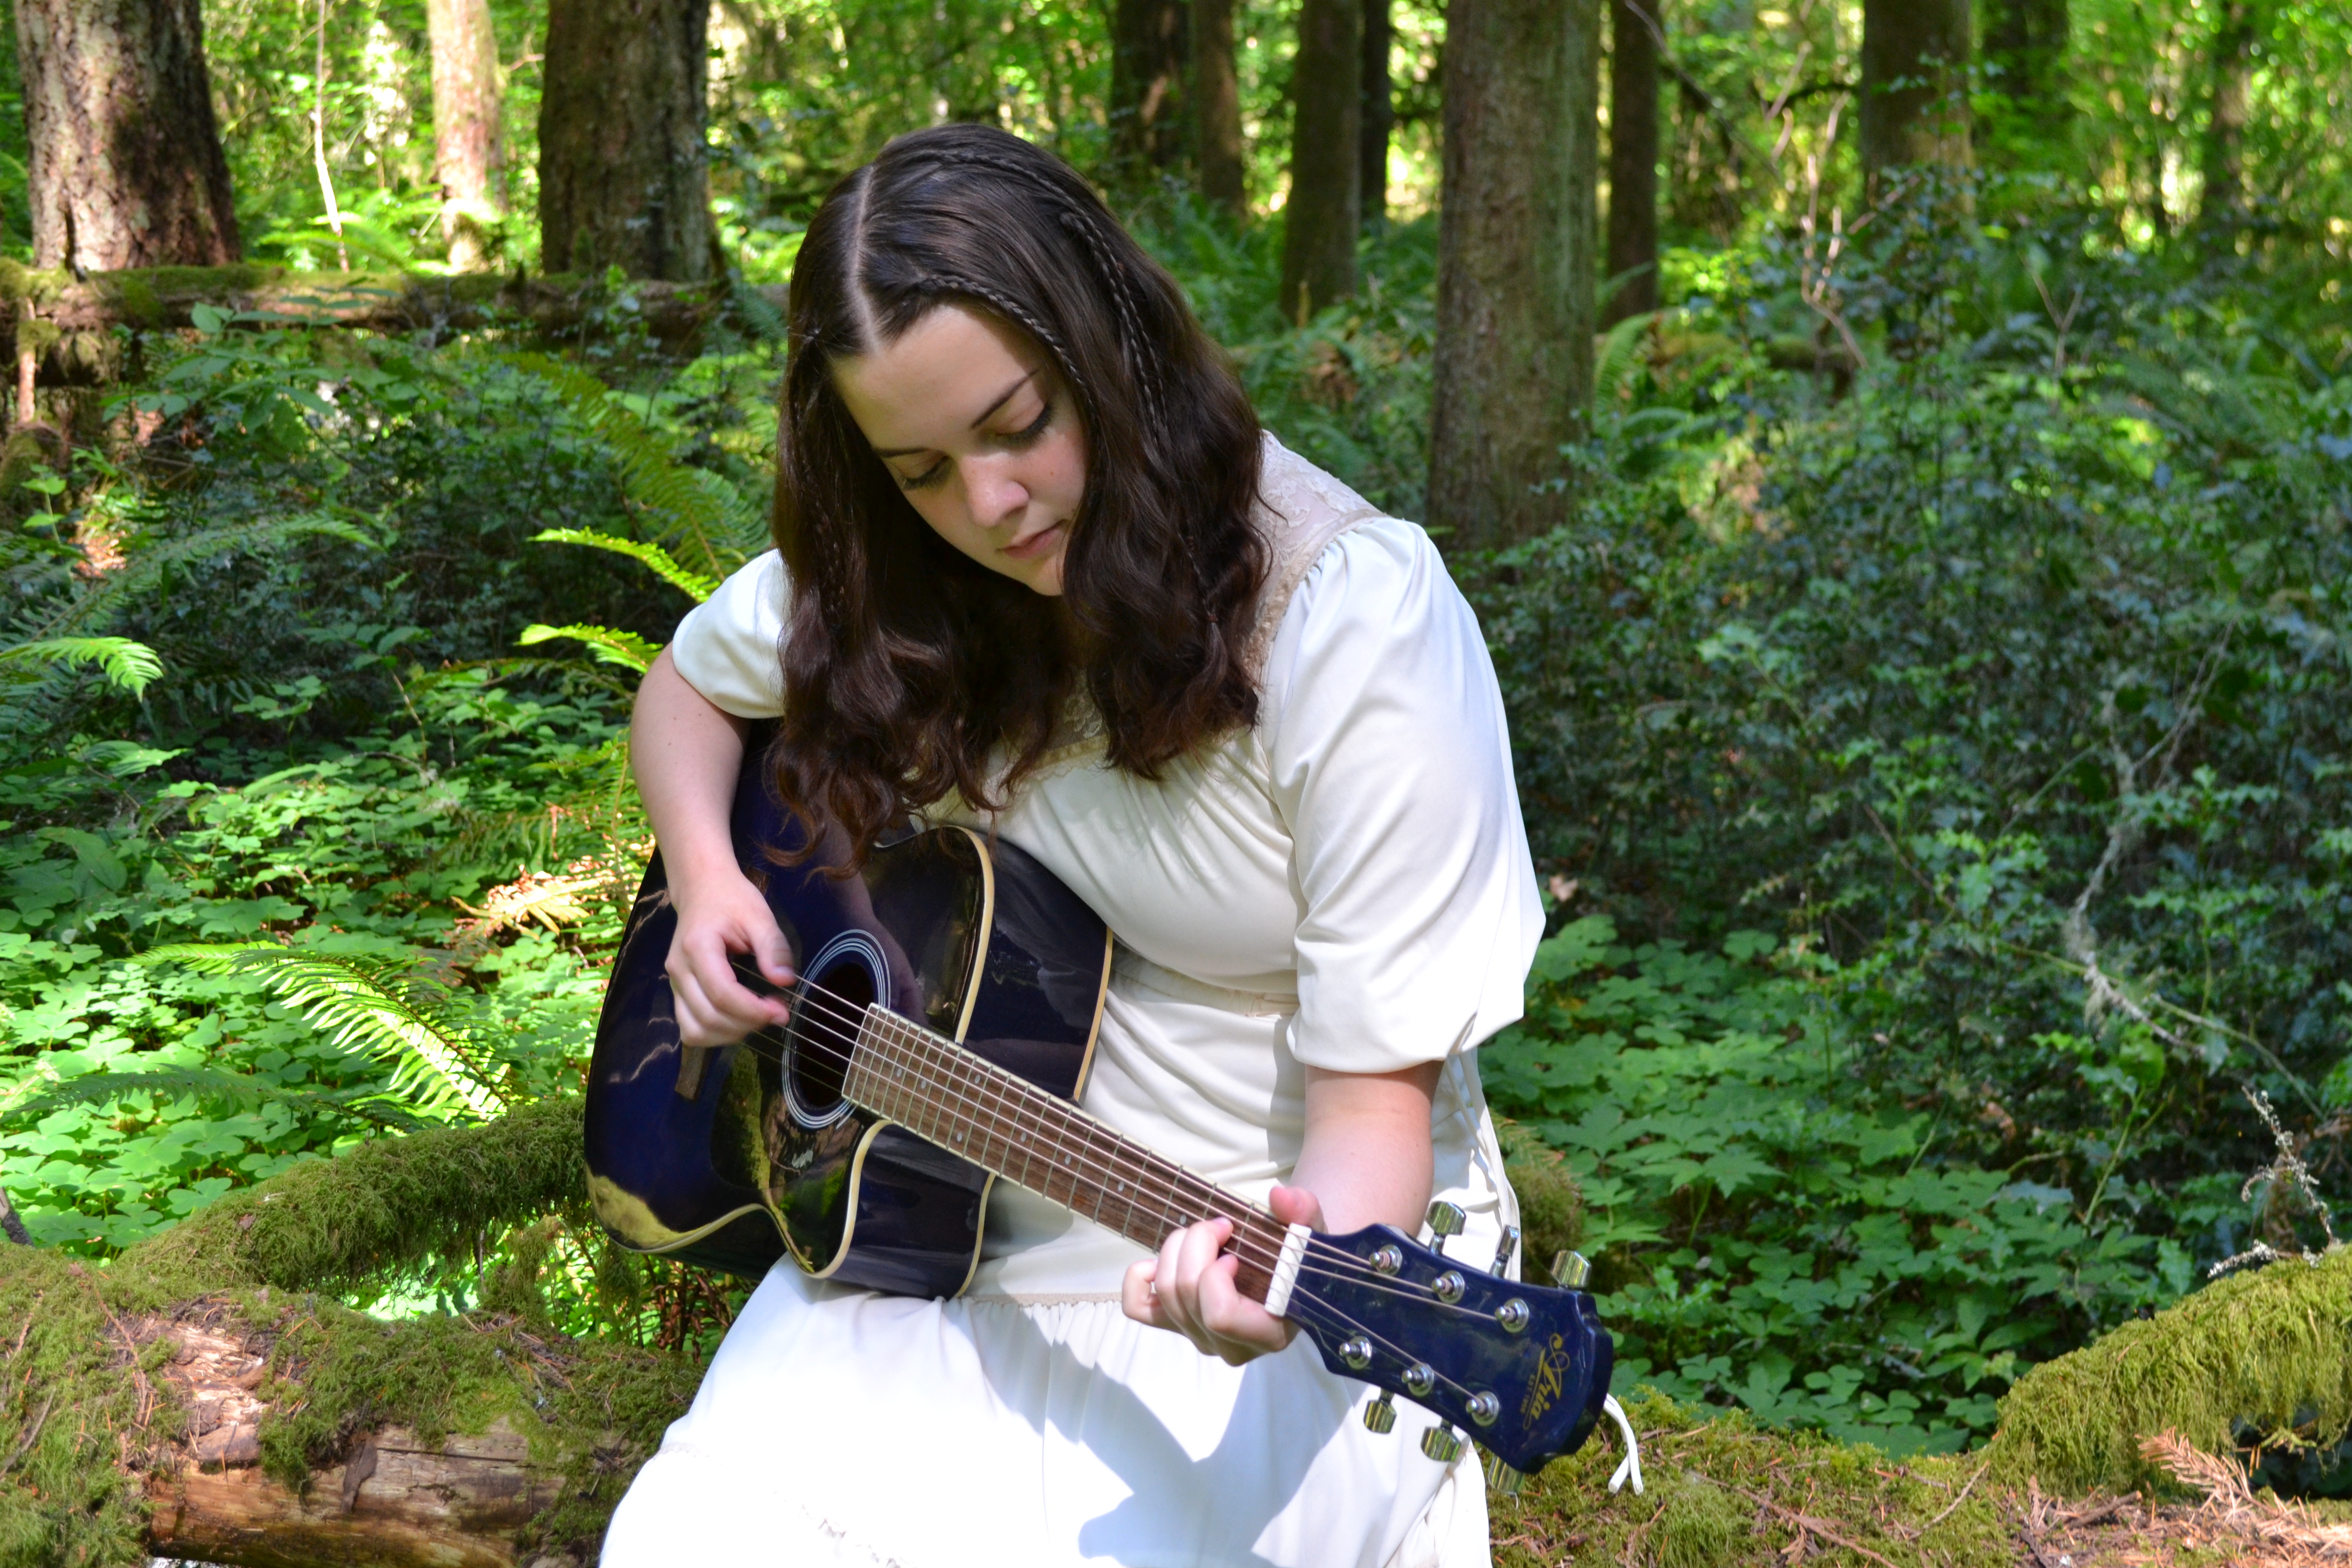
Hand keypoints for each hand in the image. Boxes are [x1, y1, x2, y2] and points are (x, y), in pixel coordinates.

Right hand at [664, 866, 794, 1045]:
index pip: (722, 994)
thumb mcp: (759, 915)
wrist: (701, 889)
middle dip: (747, 1024)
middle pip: (708, 1018)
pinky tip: (738, 1020)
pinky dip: (715, 1033)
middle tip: (777, 1012)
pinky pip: (690, 1028)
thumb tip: (784, 981)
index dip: (753, 1010)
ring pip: (694, 1031)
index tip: (781, 1011)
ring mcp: (674, 983)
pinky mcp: (677, 992)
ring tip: (757, 1018)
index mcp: (697, 947)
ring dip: (730, 1035)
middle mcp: (678, 970)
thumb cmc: (731, 899)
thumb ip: (773, 947)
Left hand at [1121, 1185, 1323, 1364]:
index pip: (1219, 1315)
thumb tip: (1280, 1197)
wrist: (1287, 1272)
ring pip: (1164, 1294)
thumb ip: (1305, 1214)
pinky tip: (1162, 1260)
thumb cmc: (1299, 1258)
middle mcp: (1230, 1346)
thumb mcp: (1311, 1235)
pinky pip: (1137, 1308)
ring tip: (1202, 1233)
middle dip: (1195, 1245)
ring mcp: (1199, 1338)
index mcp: (1268, 1333)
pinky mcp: (1176, 1325)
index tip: (1234, 1253)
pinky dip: (1140, 1277)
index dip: (1214, 1276)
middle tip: (1219, 1225)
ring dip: (1174, 1250)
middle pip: (1185, 1294)